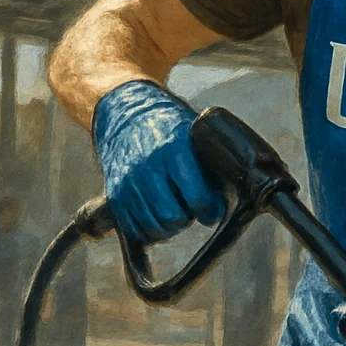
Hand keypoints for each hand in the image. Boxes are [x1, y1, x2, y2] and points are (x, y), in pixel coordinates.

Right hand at [92, 80, 224, 245]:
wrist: (127, 116)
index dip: (210, 211)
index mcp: (174, 150)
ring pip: (155, 228)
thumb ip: (211, 168)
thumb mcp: (194, 138)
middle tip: (190, 207)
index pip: (197, 198)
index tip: (212, 210)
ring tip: (174, 207)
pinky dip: (149, 228)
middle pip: (174, 218)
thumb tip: (232, 203)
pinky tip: (156, 212)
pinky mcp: (114, 196)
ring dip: (169, 225)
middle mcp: (147, 168)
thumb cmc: (169, 129)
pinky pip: (135, 229)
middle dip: (188, 218)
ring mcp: (128, 183)